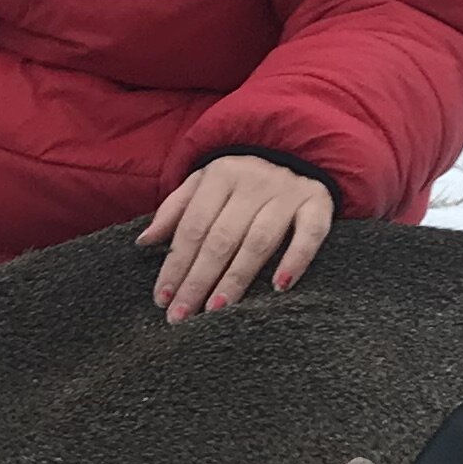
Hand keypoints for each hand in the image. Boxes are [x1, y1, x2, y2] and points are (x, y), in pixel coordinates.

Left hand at [139, 156, 335, 322]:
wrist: (301, 148)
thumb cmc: (243, 178)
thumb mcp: (205, 182)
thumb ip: (176, 210)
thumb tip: (144, 242)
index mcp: (221, 174)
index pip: (193, 227)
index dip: (175, 264)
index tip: (162, 299)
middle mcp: (254, 181)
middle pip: (221, 238)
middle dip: (198, 280)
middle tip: (182, 315)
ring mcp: (288, 192)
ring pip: (259, 241)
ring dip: (236, 278)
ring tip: (216, 310)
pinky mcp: (318, 203)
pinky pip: (310, 234)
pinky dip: (296, 259)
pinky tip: (280, 286)